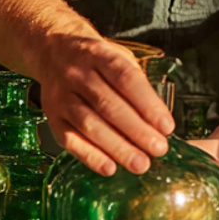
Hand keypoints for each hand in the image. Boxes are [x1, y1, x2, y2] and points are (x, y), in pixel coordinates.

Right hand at [34, 34, 173, 176]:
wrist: (52, 51)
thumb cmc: (95, 60)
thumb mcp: (118, 56)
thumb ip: (137, 84)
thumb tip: (158, 120)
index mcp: (99, 55)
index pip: (126, 79)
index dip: (148, 104)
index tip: (166, 126)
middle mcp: (78, 75)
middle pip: (108, 105)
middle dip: (137, 131)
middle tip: (158, 149)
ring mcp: (62, 96)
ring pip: (89, 124)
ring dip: (117, 148)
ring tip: (140, 163)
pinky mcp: (52, 116)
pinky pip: (70, 139)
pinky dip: (90, 156)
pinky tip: (109, 168)